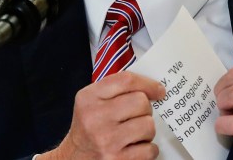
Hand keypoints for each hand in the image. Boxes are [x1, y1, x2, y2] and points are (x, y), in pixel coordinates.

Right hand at [40, 71, 165, 159]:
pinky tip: (136, 147)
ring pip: (148, 125)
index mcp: (89, 98)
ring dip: (147, 130)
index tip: (159, 90)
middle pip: (141, 102)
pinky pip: (149, 149)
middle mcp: (96, 117)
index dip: (148, 83)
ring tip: (136, 133)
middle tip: (138, 116)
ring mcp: (107, 140)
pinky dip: (148, 149)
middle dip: (146, 109)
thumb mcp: (91, 101)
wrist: (73, 158)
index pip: (126, 80)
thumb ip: (115, 89)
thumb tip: (150, 87)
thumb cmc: (88, 127)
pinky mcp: (117, 159)